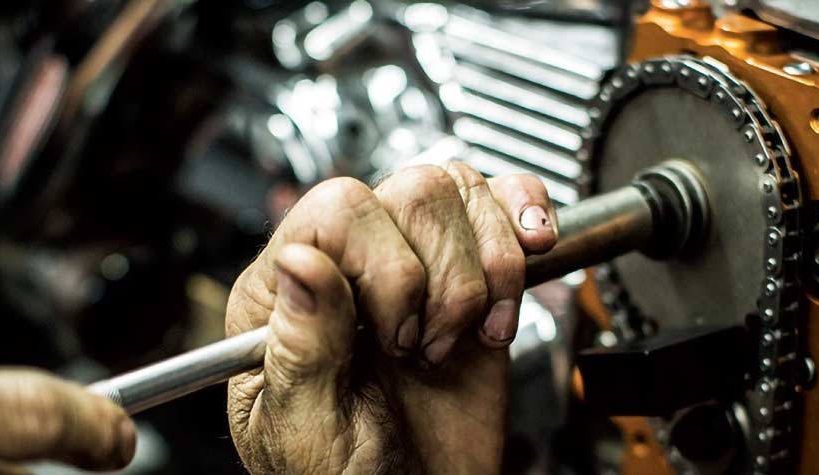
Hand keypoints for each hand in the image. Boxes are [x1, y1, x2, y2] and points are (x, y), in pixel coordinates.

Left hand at [224, 162, 557, 473]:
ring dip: (487, 270)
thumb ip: (302, 347)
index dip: (386, 268)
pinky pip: (501, 200)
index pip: (341, 209)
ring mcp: (416, 264)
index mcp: (287, 293)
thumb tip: (298, 262)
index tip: (394, 337)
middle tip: (429, 347)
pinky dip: (525, 221)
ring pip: (459, 190)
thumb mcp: (307, 427)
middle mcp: (349, 264)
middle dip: (442, 279)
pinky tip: (530, 254)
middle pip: (411, 192)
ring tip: (469, 334)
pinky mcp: (474, 275)